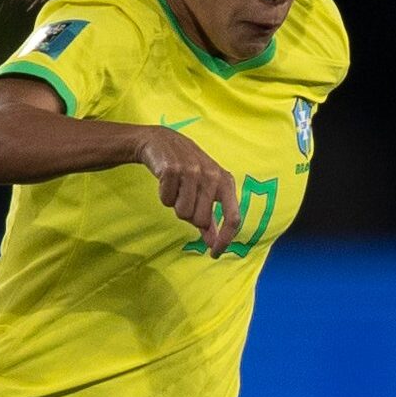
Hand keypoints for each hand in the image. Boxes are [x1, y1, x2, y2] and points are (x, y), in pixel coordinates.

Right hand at [135, 126, 241, 255]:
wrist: (162, 142)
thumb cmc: (187, 169)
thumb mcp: (205, 190)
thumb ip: (211, 217)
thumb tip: (213, 243)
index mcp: (226, 182)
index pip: (233, 218)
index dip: (225, 239)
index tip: (214, 254)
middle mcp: (213, 176)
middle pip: (200, 220)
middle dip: (189, 215)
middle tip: (184, 198)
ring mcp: (192, 172)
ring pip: (182, 213)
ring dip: (175, 205)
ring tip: (176, 188)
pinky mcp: (172, 170)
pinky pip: (166, 200)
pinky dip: (164, 195)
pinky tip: (166, 181)